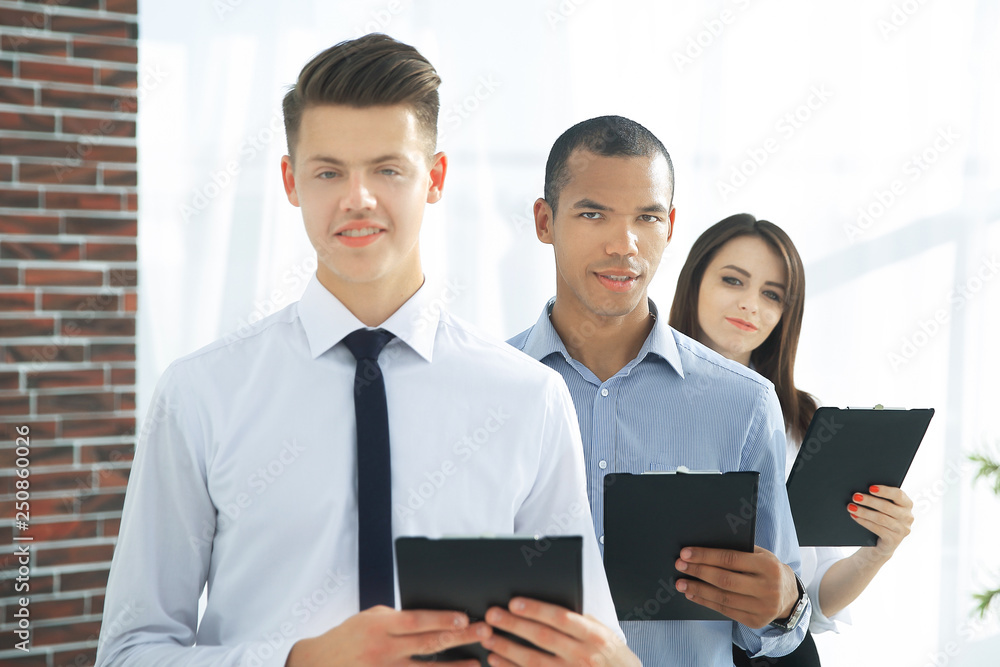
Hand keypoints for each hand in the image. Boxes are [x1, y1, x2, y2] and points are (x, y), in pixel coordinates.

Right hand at [285, 605, 490, 665]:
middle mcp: (383, 650)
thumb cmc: (348, 637)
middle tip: (484, 633)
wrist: (317, 664)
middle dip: (459, 638)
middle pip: (428, 643)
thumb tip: (432, 619)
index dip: (442, 619)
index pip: (417, 620)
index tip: (465, 617)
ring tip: (476, 663)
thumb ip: (398, 619)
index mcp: (380, 626)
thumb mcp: (369, 618)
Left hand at [481, 597, 639, 665]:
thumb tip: (546, 604)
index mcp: (595, 637)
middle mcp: (583, 657)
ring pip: (533, 661)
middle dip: (514, 625)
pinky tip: (496, 659)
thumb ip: (580, 620)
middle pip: (543, 638)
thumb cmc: (611, 655)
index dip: (536, 609)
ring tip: (488, 637)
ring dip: (507, 648)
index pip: (561, 619)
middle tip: (492, 615)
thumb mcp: (604, 633)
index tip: (514, 602)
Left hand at [674, 545, 798, 628]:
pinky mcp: (755, 621)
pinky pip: (725, 611)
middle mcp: (767, 588)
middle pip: (724, 580)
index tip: (686, 553)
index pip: (731, 559)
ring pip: (723, 598)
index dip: (706, 556)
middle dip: (698, 572)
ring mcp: (762, 607)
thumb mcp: (761, 555)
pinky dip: (706, 602)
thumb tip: (704, 548)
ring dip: (698, 589)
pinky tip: (693, 594)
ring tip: (681, 583)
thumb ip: (739, 551)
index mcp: (768, 566)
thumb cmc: (768, 570)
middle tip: (680, 566)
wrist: (789, 596)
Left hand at [848, 485, 913, 560]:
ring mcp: (902, 530)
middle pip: (887, 507)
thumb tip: (862, 489)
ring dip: (864, 512)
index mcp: (907, 504)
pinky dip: (864, 522)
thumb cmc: (881, 516)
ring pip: (881, 518)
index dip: (885, 491)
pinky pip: (877, 529)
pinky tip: (855, 517)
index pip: (899, 495)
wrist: (882, 541)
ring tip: (851, 507)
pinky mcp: (894, 540)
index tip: (870, 487)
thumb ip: (880, 498)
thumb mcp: (884, 507)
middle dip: (869, 501)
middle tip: (855, 496)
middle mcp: (907, 517)